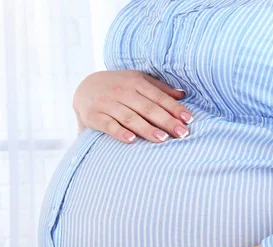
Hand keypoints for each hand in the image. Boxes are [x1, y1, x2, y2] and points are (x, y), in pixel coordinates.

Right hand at [72, 70, 192, 143]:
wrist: (84, 88)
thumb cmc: (117, 86)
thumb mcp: (137, 81)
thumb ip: (159, 88)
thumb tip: (183, 95)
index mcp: (135, 81)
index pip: (159, 97)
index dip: (174, 108)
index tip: (188, 119)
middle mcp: (122, 91)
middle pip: (148, 108)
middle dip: (166, 121)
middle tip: (182, 133)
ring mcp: (107, 103)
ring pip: (130, 117)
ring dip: (147, 128)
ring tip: (162, 139)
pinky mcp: (94, 116)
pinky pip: (108, 125)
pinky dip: (119, 132)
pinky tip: (132, 140)